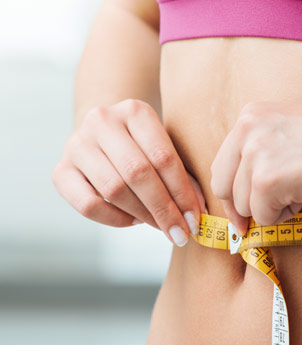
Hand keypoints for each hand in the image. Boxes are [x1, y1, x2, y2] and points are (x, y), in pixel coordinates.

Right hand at [52, 99, 207, 246]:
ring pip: (113, 189)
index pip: (163, 157)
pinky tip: (134, 220)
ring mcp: (76, 144)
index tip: (195, 220)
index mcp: (135, 110)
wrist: (103, 136)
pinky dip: (115, 219)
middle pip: (138, 173)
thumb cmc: (145, 148)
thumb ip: (184, 178)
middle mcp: (101, 120)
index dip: (182, 193)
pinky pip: (88, 205)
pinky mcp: (60, 170)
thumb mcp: (166, 150)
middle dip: (164, 209)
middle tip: (180, 233)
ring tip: (161, 226)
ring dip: (142, 215)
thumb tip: (198, 214)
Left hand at [210, 101, 301, 234]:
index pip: (222, 165)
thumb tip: (242, 197)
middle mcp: (246, 129)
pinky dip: (285, 217)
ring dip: (273, 209)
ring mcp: (255, 154)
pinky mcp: (268, 180)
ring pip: (245, 206)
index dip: (233, 194)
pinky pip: (264, 218)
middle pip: (223, 188)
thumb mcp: (292, 133)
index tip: (243, 213)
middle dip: (243, 209)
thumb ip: (263, 153)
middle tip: (267, 217)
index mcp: (251, 115)